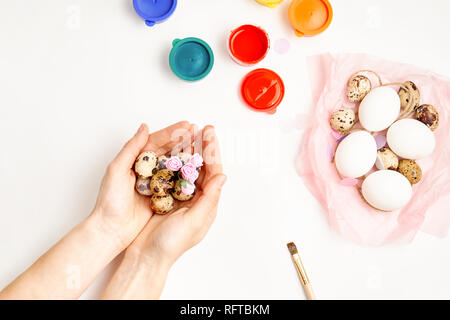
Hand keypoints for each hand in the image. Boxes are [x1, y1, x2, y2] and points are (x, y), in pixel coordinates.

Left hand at [92, 121, 192, 249]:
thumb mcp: (116, 170)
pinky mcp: (161, 196)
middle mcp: (146, 169)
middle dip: (183, 141)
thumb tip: (144, 127)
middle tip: (198, 133)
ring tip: (201, 147)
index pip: (155, 141)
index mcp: (134, 159)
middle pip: (167, 150)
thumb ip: (131, 148)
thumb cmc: (110, 201)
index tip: (187, 126)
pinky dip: (186, 174)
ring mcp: (154, 182)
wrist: (111, 230)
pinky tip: (197, 170)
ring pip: (174, 164)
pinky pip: (176, 182)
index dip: (172, 133)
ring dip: (187, 155)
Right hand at [126, 125, 225, 267]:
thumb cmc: (170, 244)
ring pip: (187, 168)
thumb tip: (222, 177)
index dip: (212, 151)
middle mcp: (196, 199)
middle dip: (203, 146)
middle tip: (202, 128)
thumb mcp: (193, 222)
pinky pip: (172, 174)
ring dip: (189, 151)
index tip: (210, 134)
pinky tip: (172, 150)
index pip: (213, 172)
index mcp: (206, 204)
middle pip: (202, 167)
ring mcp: (180, 197)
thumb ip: (209, 199)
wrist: (145, 257)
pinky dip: (173, 161)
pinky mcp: (166, 197)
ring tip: (188, 134)